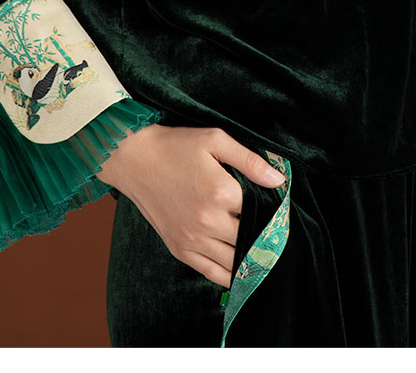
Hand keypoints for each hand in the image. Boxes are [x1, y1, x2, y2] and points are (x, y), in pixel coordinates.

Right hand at [96, 123, 286, 287]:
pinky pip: (212, 272)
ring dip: (250, 256)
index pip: (261, 211)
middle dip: (264, 234)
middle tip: (273, 230)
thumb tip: (278, 179)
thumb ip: (249, 161)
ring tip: (260, 249)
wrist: (134, 159)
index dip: (273, 210)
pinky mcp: (180, 249)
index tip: (280, 209)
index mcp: (220, 192)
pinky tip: (240, 269)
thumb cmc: (176, 146)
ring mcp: (192, 239)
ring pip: (235, 261)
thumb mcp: (215, 140)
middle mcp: (208, 221)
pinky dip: (230, 275)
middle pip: (251, 238)